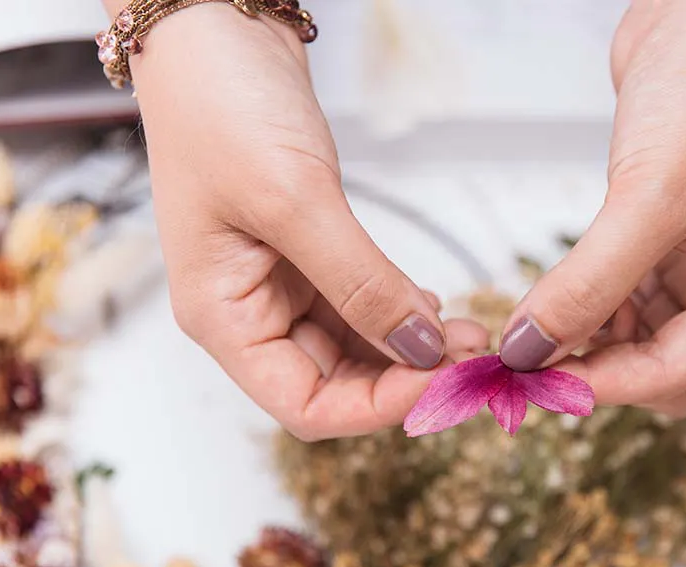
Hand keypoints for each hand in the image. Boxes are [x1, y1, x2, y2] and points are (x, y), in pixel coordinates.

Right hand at [127, 5, 486, 439]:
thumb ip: (362, 285)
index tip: (444, 383)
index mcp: (222, 318)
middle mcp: (247, 313)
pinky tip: (435, 306)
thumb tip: (423, 350)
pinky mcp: (306, 253)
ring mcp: (277, 284)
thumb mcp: (295, 200)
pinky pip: (360, 305)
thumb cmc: (220, 106)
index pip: (305, 406)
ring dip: (410, 348)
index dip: (378, 409)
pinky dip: (399, 312)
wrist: (212, 26)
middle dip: (404, 378)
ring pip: (355, 349)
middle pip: (336, 385)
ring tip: (467, 332)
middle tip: (472, 358)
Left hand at [498, 0, 685, 417]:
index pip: (677, 373)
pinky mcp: (664, 246)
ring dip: (583, 340)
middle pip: (660, 372)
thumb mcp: (648, 197)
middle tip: (527, 363)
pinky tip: (548, 297)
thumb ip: (588, 284)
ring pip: (633, 342)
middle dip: (597, 370)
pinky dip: (584, 308)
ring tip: (527, 326)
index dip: (604, 384)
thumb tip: (528, 350)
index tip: (533, 382)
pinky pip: (620, 303)